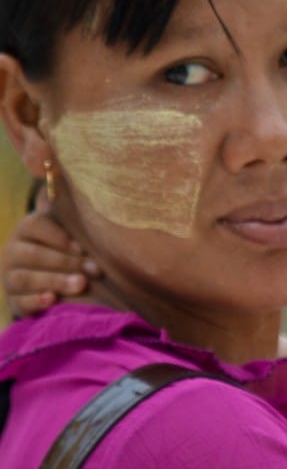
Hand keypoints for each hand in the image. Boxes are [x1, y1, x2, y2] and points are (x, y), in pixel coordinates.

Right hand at [2, 197, 99, 316]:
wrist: (60, 284)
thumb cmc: (71, 250)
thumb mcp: (72, 226)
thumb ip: (67, 201)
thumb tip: (58, 166)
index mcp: (28, 229)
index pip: (34, 225)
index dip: (58, 236)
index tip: (82, 246)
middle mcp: (14, 251)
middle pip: (34, 255)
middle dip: (66, 263)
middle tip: (94, 271)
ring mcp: (11, 277)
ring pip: (26, 278)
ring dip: (55, 282)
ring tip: (81, 285)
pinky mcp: (15, 302)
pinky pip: (20, 302)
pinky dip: (36, 301)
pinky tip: (53, 300)